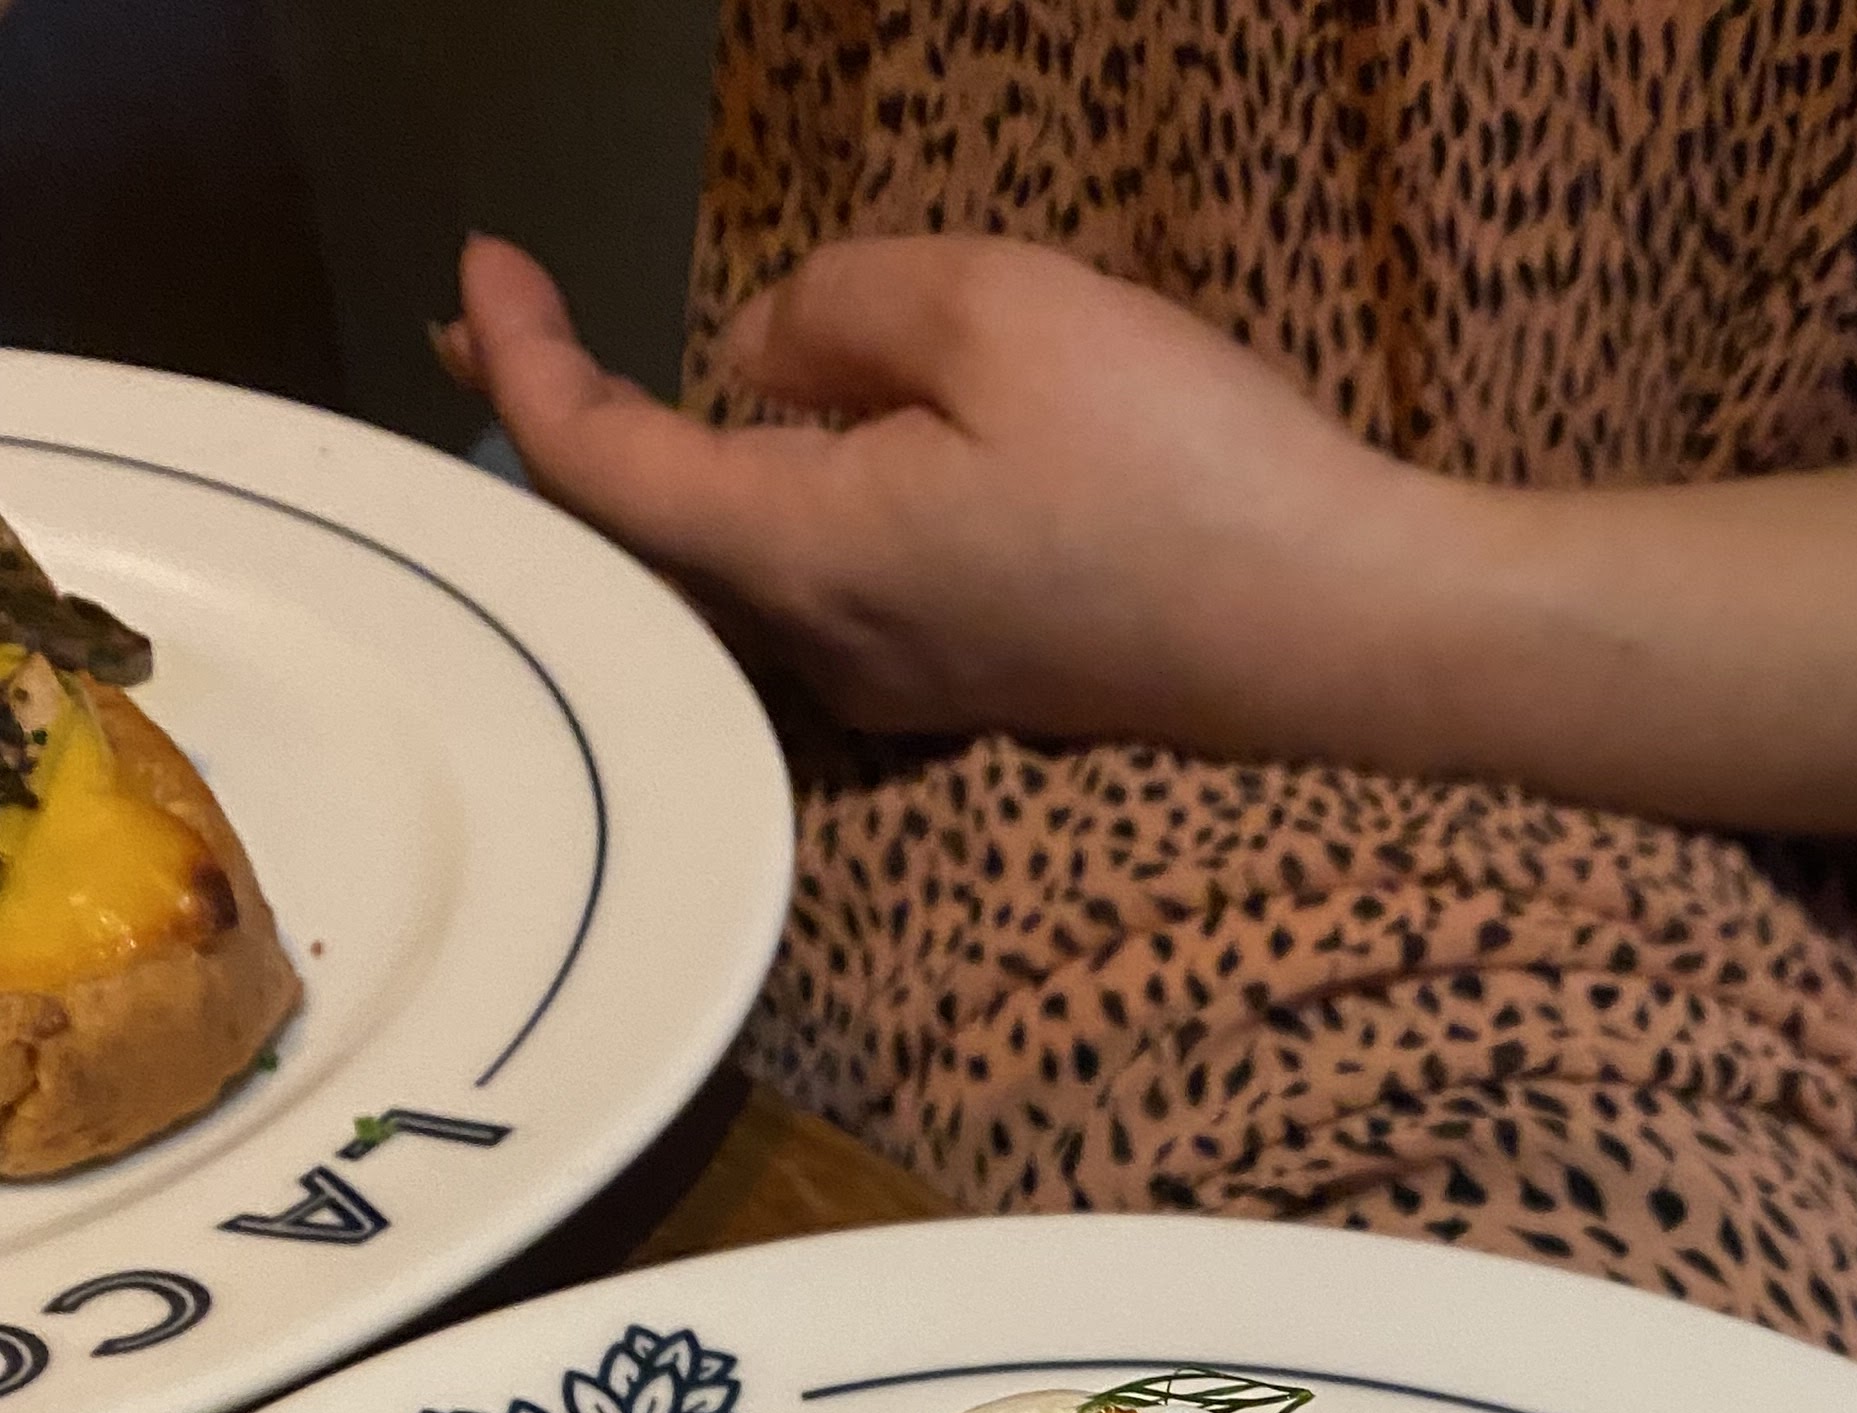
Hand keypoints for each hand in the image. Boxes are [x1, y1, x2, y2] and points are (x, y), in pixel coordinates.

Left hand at [445, 234, 1856, 854]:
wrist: (1356, 638)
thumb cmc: (1185, 470)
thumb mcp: (998, 313)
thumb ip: (848, 306)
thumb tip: (775, 354)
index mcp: (807, 552)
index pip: (603, 470)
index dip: (527, 367)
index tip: (486, 270)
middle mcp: (831, 650)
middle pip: (656, 544)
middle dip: (570, 427)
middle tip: (504, 332)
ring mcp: (909, 684)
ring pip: (748, 572)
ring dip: (678, 473)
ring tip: (622, 379)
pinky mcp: (984, 684)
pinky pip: (835, 592)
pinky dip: (777, 511)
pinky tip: (793, 453)